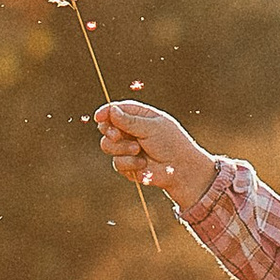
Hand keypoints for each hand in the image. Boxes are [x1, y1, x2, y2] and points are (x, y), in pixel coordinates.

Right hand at [95, 99, 214, 209]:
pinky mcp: (127, 165)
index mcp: (138, 116)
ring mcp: (127, 148)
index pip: (116, 110)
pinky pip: (116, 162)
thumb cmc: (170, 143)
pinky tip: (143, 164)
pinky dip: (129, 163)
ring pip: (107, 145)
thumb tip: (111, 111)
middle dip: (109, 131)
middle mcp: (130, 131)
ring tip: (138, 150)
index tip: (98, 117)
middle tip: (117, 135)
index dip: (105, 112)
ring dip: (121, 148)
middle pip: (106, 127)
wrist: (180, 169)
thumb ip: (129, 121)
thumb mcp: (150, 127)